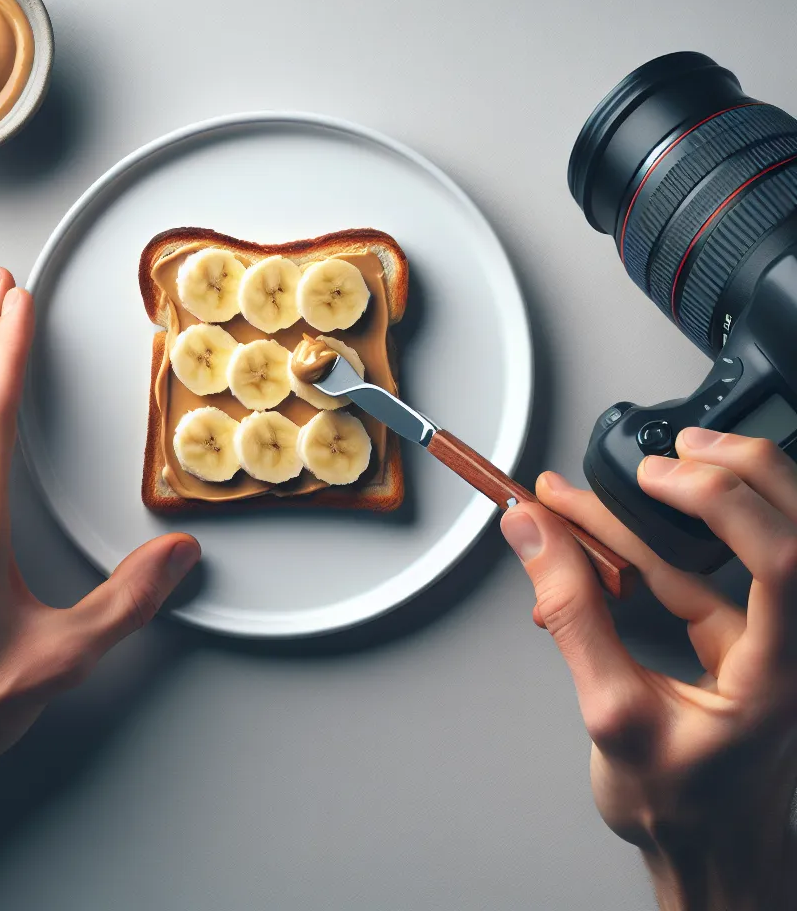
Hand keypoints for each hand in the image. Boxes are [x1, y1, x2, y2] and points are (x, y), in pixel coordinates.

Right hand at [501, 428, 796, 910]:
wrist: (709, 853)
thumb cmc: (684, 808)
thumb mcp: (612, 712)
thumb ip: (573, 614)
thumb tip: (536, 535)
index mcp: (785, 671)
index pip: (784, 559)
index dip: (722, 501)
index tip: (655, 480)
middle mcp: (793, 645)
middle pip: (788, 528)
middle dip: (728, 474)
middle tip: (665, 453)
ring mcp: (773, 640)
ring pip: (736, 545)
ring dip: (668, 511)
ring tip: (595, 491)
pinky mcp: (744, 639)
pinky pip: (699, 576)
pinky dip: (646, 551)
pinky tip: (595, 536)